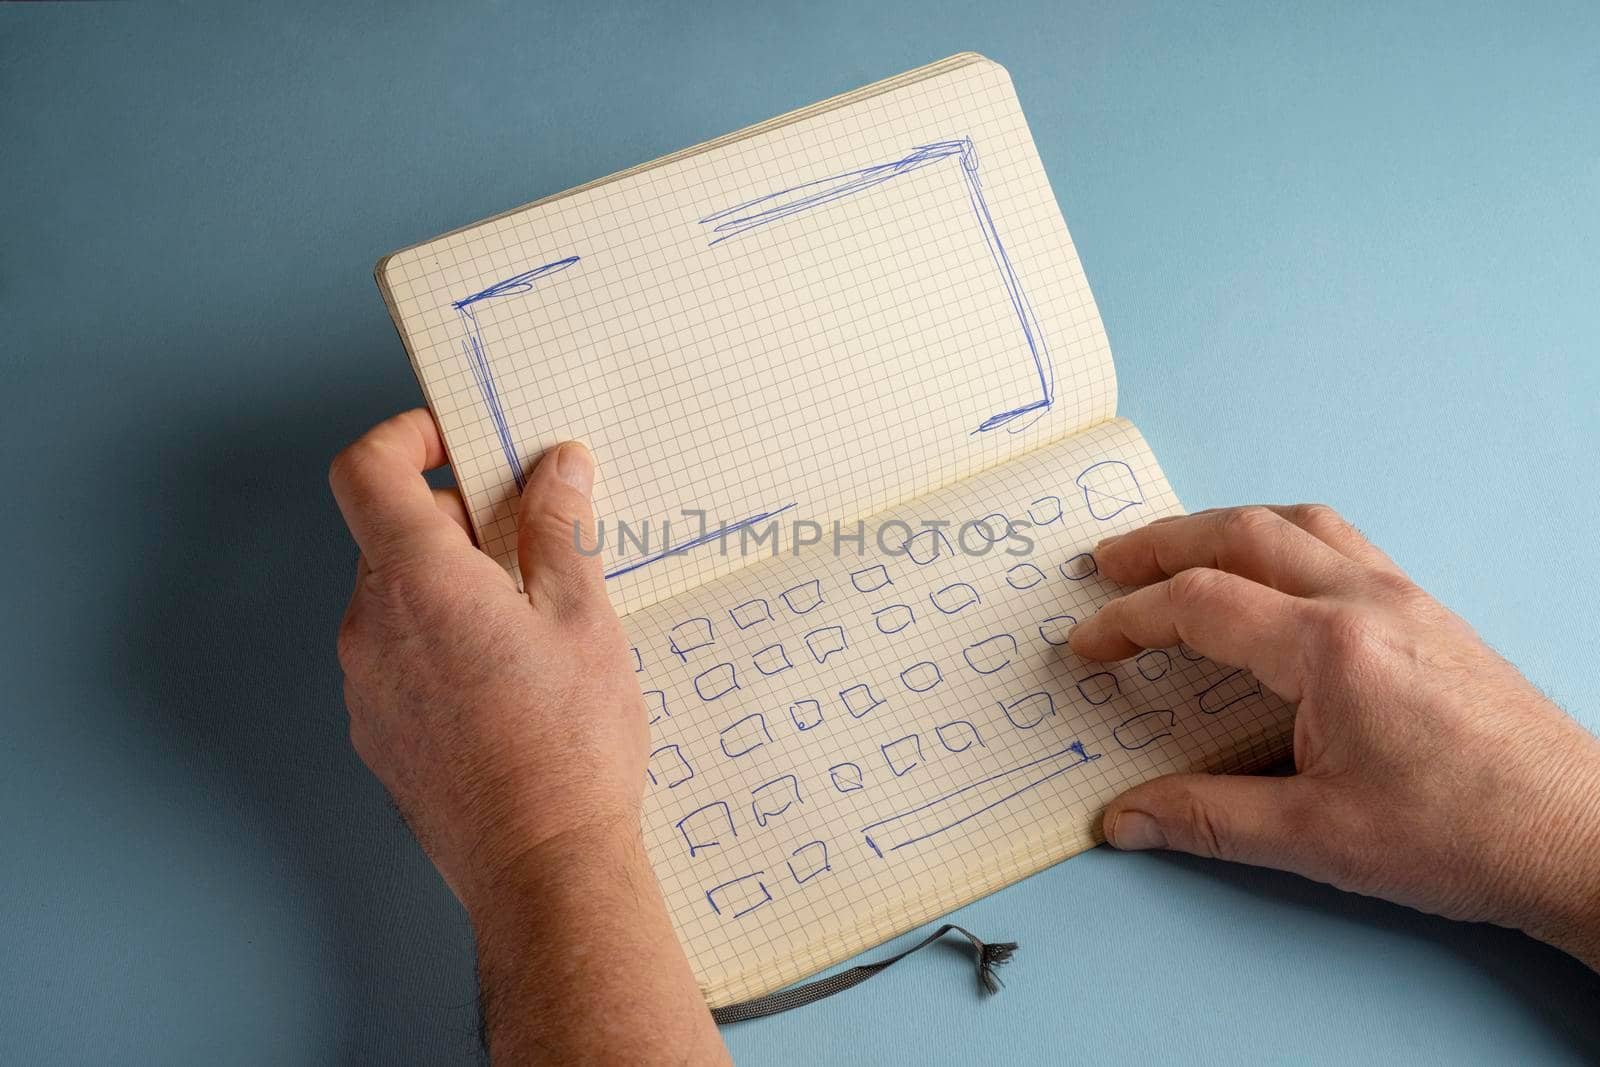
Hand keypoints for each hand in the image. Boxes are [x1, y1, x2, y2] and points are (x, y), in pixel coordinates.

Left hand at [329, 410, 727, 1063]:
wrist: (541, 865)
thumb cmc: (570, 746)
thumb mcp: (584, 617)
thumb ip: (560, 529)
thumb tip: (557, 466)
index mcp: (420, 581)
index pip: (366, 470)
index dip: (403, 438)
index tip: (451, 439)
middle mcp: (372, 626)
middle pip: (390, 534)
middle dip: (455, 520)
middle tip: (532, 538)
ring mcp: (366, 685)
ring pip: (396, 599)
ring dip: (450, 584)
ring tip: (531, 621)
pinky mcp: (377, 731)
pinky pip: (397, 655)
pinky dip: (439, 640)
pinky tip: (506, 678)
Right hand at [1069, 505, 1599, 967]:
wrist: (1578, 837)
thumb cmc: (1462, 837)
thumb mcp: (1318, 838)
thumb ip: (1207, 818)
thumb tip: (1122, 820)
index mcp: (1329, 648)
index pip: (1202, 606)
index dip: (1129, 619)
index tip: (1086, 642)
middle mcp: (1366, 601)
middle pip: (1242, 536)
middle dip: (1162, 544)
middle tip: (1106, 562)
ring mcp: (1405, 598)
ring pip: (1298, 525)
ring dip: (1224, 527)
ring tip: (1176, 548)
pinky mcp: (1430, 613)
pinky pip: (1343, 543)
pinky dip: (1282, 539)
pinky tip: (1270, 573)